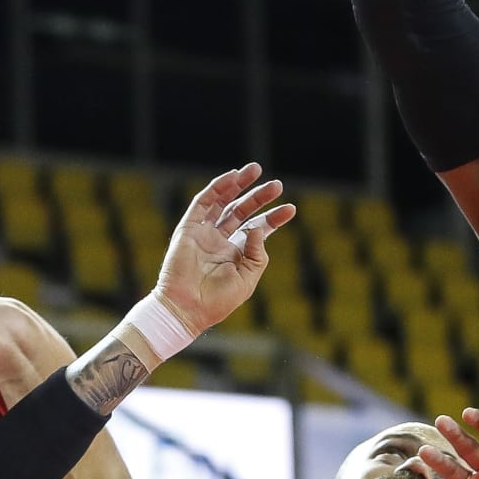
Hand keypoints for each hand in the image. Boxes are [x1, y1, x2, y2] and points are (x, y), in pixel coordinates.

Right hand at [152, 163, 295, 335]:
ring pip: (224, 202)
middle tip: (277, 185)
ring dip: (239, 185)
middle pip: (242, 211)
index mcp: (236, 254)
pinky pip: (203, 203)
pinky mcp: (188, 228)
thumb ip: (256, 253)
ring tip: (256, 170)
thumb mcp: (248, 278)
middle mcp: (221, 240)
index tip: (291, 209)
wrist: (187, 308)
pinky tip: (232, 178)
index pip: (257, 229)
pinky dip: (217, 188)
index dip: (274, 218)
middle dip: (260, 197)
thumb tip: (257, 227)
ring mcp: (204, 233)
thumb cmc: (218, 300)